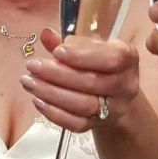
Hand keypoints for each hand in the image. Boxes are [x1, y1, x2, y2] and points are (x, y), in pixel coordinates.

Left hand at [21, 27, 139, 131]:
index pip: (110, 58)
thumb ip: (69, 42)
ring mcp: (114, 108)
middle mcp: (126, 84)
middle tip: (32, 66)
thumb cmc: (99, 63)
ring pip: (82, 105)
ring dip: (51, 93)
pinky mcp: (99, 124)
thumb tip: (46, 33)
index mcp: (127, 58)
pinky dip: (55, 113)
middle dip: (57, 74)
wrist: (114, 94)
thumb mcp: (90, 47)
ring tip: (29, 82)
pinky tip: (38, 100)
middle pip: (91, 82)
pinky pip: (76, 123)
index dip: (82, 56)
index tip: (57, 52)